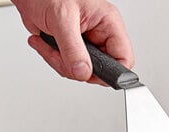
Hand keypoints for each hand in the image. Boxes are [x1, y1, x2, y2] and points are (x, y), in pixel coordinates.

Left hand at [11, 0, 133, 83]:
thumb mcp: (62, 19)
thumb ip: (73, 49)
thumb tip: (83, 72)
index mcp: (108, 22)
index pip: (123, 57)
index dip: (112, 72)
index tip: (92, 74)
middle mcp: (99, 34)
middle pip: (100, 70)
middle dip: (76, 69)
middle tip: (62, 55)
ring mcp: (86, 44)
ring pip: (81, 72)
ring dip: (60, 64)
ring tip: (50, 45)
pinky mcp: (71, 49)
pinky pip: (67, 67)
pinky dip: (53, 60)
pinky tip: (44, 44)